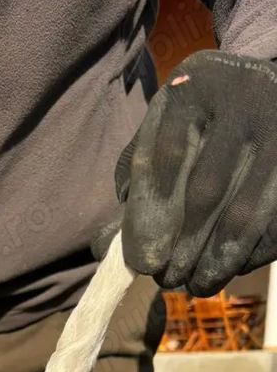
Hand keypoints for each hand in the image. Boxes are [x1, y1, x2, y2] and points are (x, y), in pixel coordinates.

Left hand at [111, 51, 276, 296]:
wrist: (263, 92)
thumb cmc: (198, 123)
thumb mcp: (162, 133)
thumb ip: (135, 183)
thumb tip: (110, 249)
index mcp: (193, 87)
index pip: (164, 157)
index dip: (150, 217)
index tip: (143, 263)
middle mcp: (243, 98)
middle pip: (206, 192)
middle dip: (183, 248)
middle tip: (168, 281)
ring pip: (244, 214)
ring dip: (217, 261)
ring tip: (198, 284)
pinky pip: (275, 223)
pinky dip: (252, 253)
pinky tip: (233, 267)